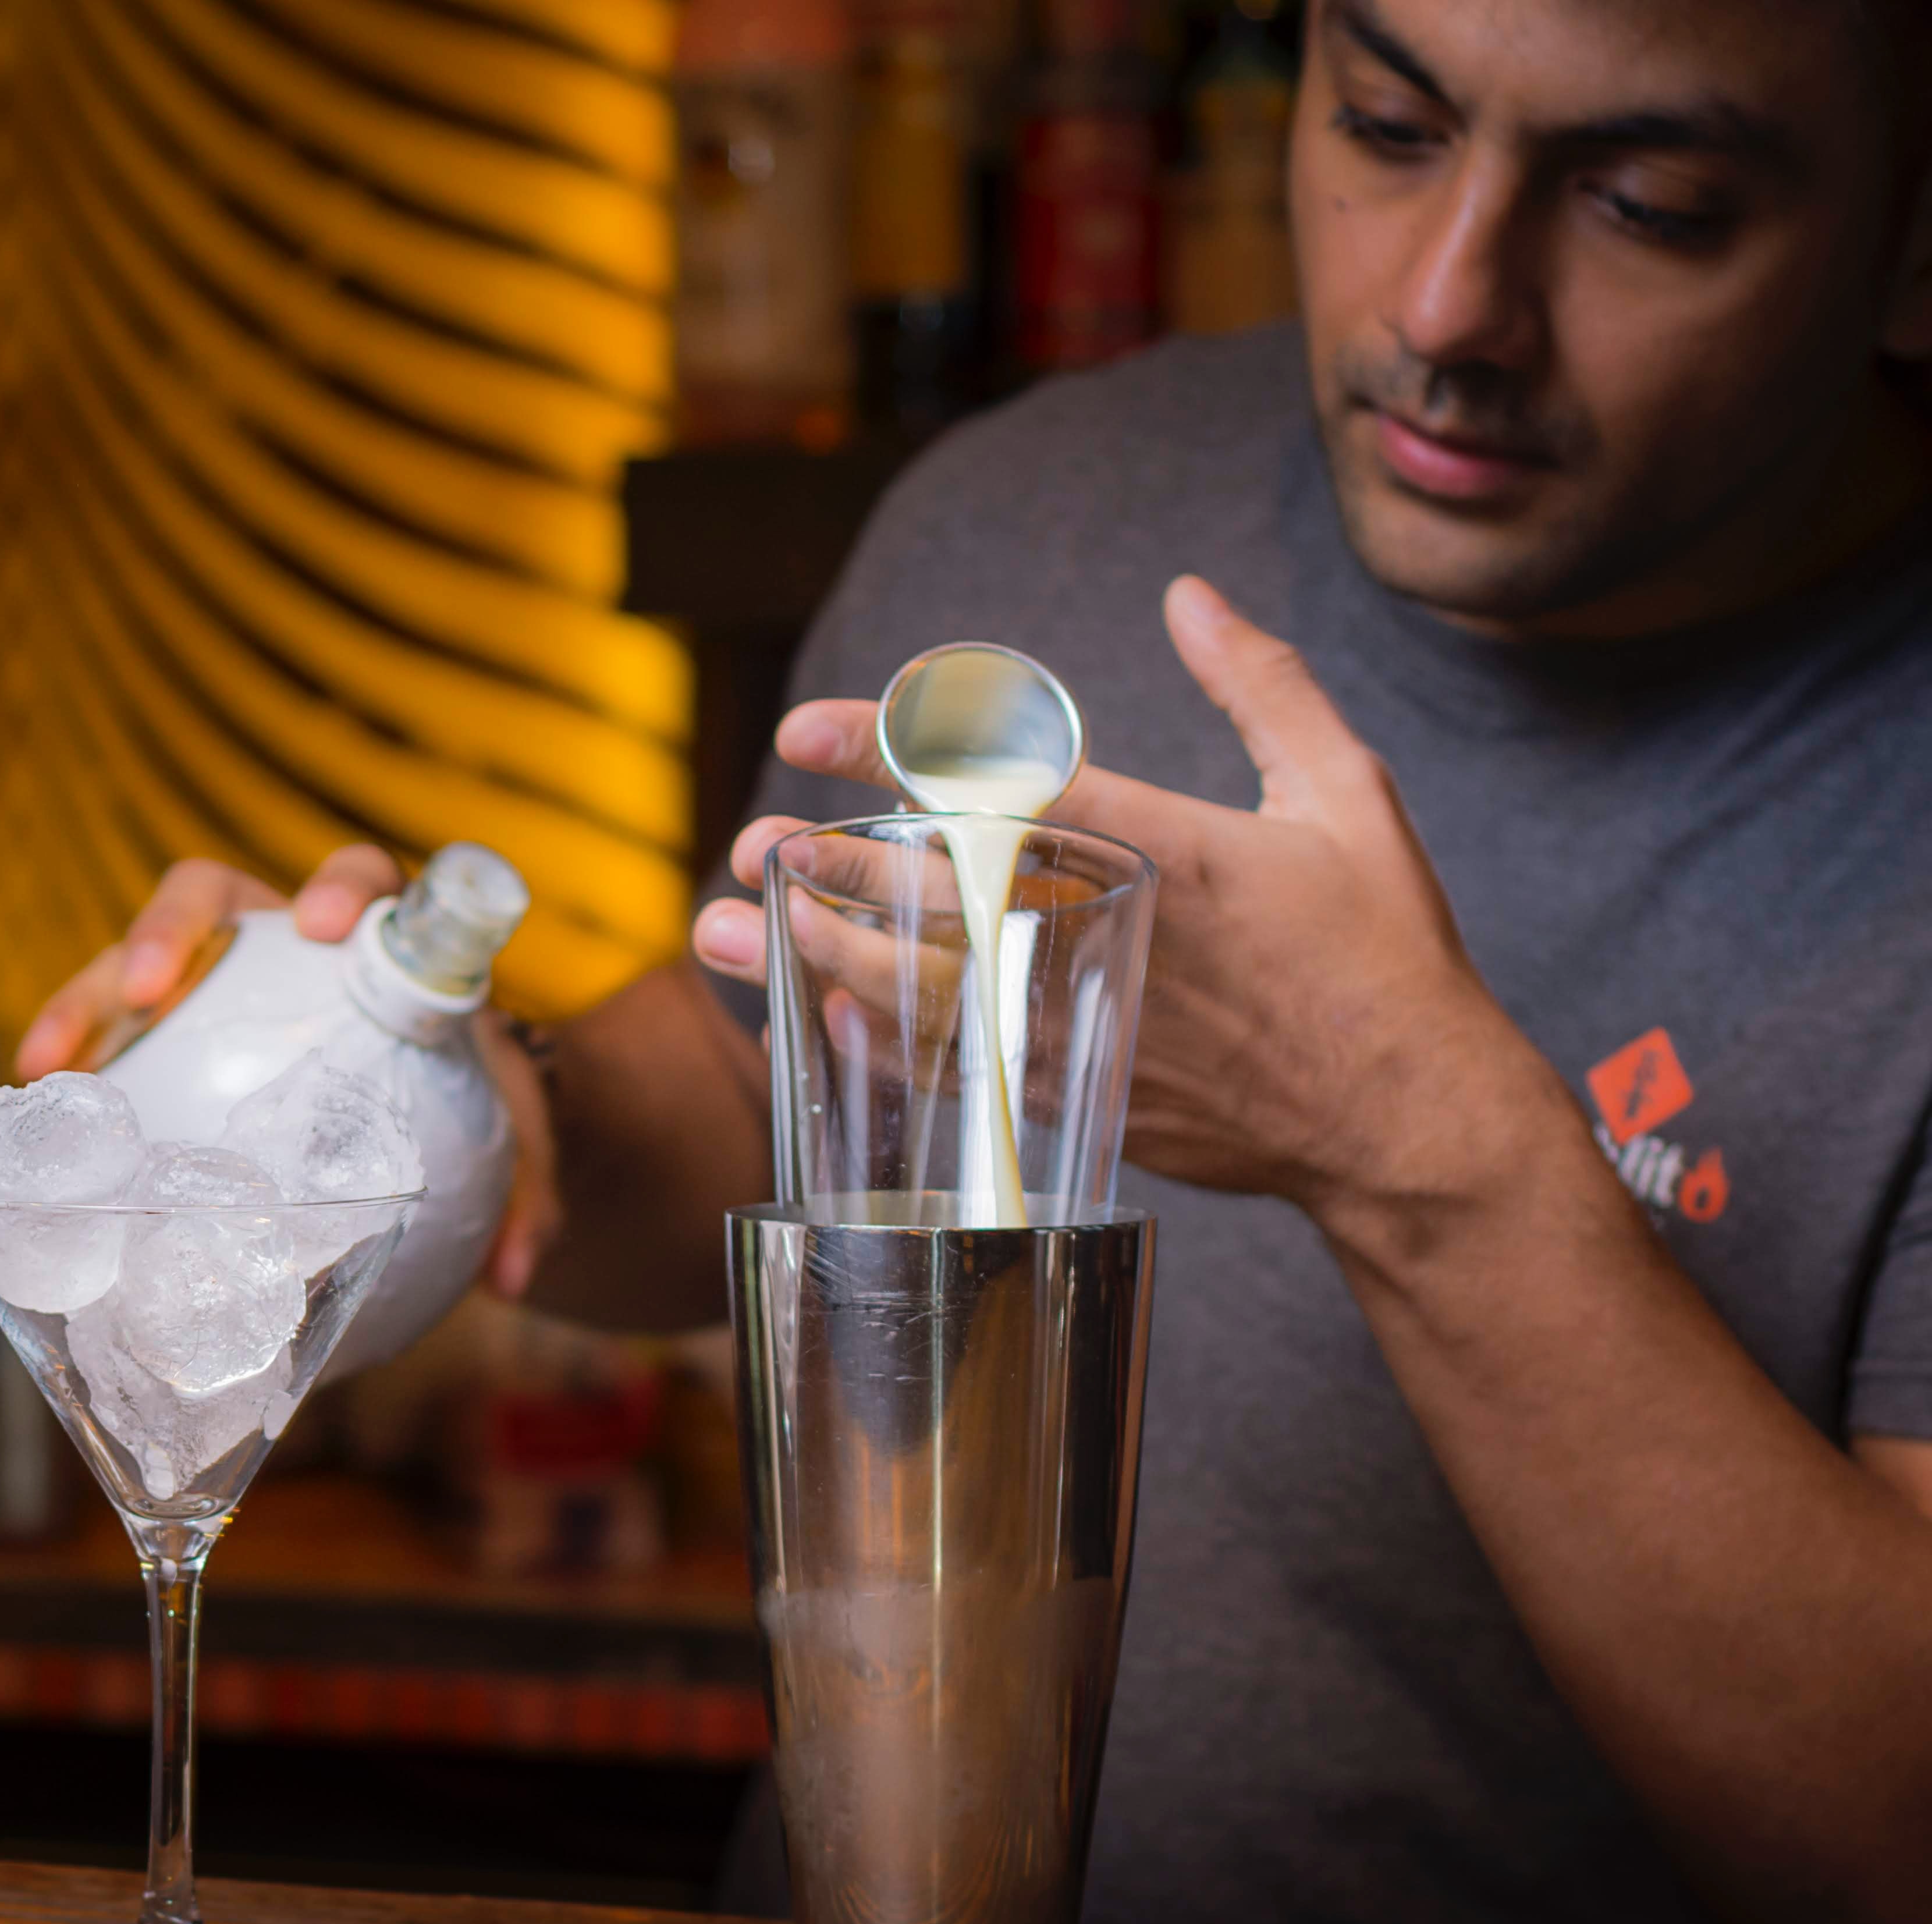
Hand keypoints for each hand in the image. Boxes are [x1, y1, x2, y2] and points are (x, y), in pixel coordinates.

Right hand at [16, 844, 563, 1301]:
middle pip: (215, 898)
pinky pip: (110, 1034)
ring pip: (140, 960)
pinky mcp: (170, 1034)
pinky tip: (40, 1117)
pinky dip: (73, 1062)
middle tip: (149, 985)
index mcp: (374, 948)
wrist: (440, 1124)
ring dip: (88, 1000)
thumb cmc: (475, 1111)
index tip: (323, 925)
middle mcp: (283, 947)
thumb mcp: (514, 1148)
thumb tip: (516, 1276)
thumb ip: (531, 1199)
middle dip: (174, 928)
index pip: (361, 878)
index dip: (340, 886)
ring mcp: (216, 984)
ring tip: (48, 1066)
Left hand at [693, 578, 1562, 1230]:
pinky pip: (961, 1076)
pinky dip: (886, 1049)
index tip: (812, 729)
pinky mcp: (1088, 1100)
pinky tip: (819, 1026)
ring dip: (822, 963)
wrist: (1406, 1119)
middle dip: (833, 870)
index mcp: (1170, 855)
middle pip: (938, 902)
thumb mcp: (1345, 791)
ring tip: (726, 940)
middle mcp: (1109, 943)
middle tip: (749, 845)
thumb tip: (1190, 595)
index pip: (1001, 785)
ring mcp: (1090, 1032)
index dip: (893, 751)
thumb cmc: (1383, 950)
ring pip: (926, 994)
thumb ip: (1262, 686)